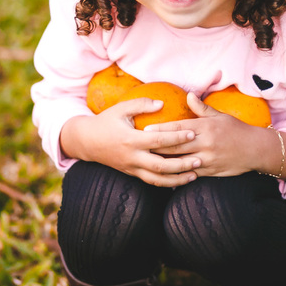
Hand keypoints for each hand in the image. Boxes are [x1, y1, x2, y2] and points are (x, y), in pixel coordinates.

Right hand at [60, 99, 199, 187]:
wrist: (86, 142)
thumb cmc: (106, 121)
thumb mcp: (120, 108)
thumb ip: (141, 104)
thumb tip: (162, 103)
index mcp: (130, 140)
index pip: (158, 140)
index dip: (176, 137)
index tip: (192, 133)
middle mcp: (131, 157)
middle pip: (160, 165)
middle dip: (181, 165)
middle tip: (199, 160)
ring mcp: (131, 168)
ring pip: (157, 179)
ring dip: (177, 179)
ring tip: (194, 175)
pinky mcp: (131, 174)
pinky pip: (151, 182)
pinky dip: (167, 183)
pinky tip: (181, 180)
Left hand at [144, 92, 285, 177]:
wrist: (255, 149)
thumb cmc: (236, 130)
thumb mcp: (220, 116)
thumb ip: (202, 108)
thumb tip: (188, 95)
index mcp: (205, 127)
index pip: (178, 127)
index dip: (161, 129)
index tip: (145, 129)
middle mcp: (205, 143)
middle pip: (175, 146)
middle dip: (156, 146)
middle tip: (139, 146)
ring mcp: (207, 159)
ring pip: (180, 162)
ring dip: (163, 162)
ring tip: (146, 161)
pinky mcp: (210, 172)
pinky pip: (189, 174)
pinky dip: (176, 174)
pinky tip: (163, 175)